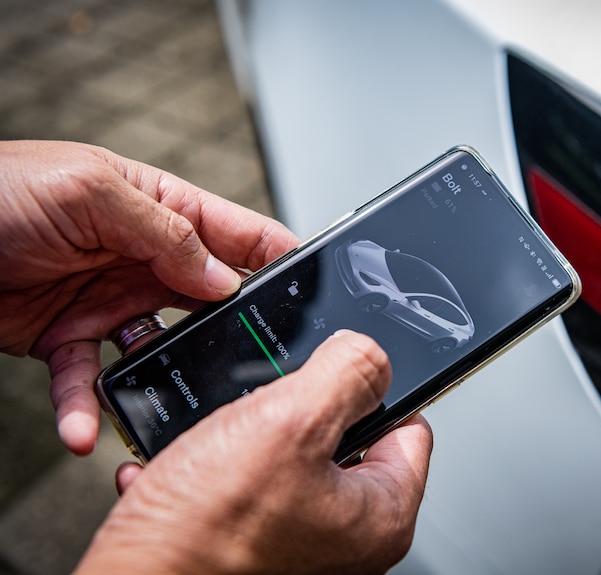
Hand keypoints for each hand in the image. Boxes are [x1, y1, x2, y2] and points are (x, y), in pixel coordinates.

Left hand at [0, 140, 298, 453]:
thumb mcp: (90, 191)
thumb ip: (166, 232)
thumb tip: (225, 277)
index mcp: (160, 209)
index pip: (239, 234)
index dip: (278, 260)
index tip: (312, 291)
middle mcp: (144, 258)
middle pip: (211, 300)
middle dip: (234, 332)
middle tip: (253, 365)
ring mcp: (111, 302)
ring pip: (161, 350)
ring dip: (166, 379)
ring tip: (173, 406)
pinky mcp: (71, 339)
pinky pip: (93, 381)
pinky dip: (91, 408)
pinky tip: (87, 429)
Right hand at [75, 331, 432, 574]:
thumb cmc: (206, 535)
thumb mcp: (290, 422)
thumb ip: (346, 374)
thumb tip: (369, 352)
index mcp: (380, 516)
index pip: (410, 426)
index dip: (374, 388)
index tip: (341, 371)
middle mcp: (346, 537)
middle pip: (345, 437)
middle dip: (298, 410)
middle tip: (266, 409)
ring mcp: (297, 541)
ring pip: (286, 456)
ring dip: (246, 436)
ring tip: (219, 440)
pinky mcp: (250, 544)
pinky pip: (241, 485)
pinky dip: (212, 470)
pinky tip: (188, 471)